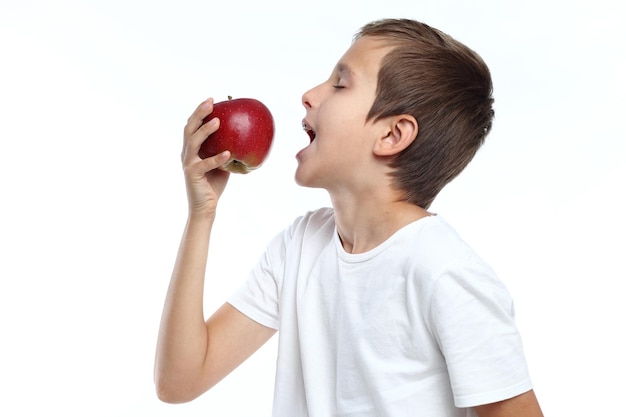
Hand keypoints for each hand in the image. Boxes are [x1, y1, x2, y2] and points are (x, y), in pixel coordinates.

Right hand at [181, 98, 231, 216]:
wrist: (205, 207)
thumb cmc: (214, 183)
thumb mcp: (222, 162)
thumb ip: (226, 148)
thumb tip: (243, 135)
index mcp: (192, 148)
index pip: (193, 125)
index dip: (200, 111)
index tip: (212, 99)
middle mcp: (187, 153)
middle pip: (189, 128)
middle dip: (199, 113)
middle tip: (211, 102)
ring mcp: (188, 163)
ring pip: (194, 143)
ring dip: (205, 131)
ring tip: (218, 121)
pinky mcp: (193, 175)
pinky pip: (205, 164)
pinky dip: (217, 158)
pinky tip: (228, 153)